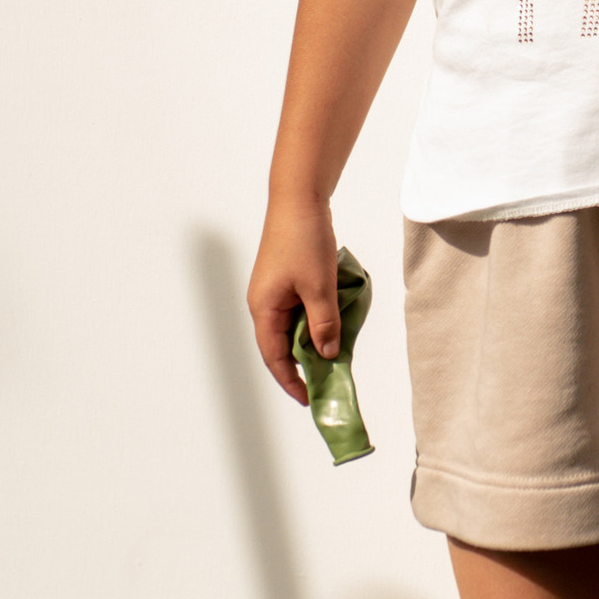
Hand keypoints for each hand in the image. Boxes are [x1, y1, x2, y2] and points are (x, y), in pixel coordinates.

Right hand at [247, 185, 344, 403]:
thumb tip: (327, 354)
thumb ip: (324, 325)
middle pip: (281, 345)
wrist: (299, 199)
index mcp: (264, 309)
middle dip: (303, 364)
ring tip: (334, 354)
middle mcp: (263, 303)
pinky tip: (333, 322)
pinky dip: (314, 320)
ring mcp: (273, 291)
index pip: (275, 357)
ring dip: (311, 340)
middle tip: (328, 380)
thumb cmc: (304, 241)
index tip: (310, 399)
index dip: (291, 381)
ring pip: (292, 326)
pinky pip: (298, 309)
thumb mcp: (319, 288)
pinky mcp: (284, 279)